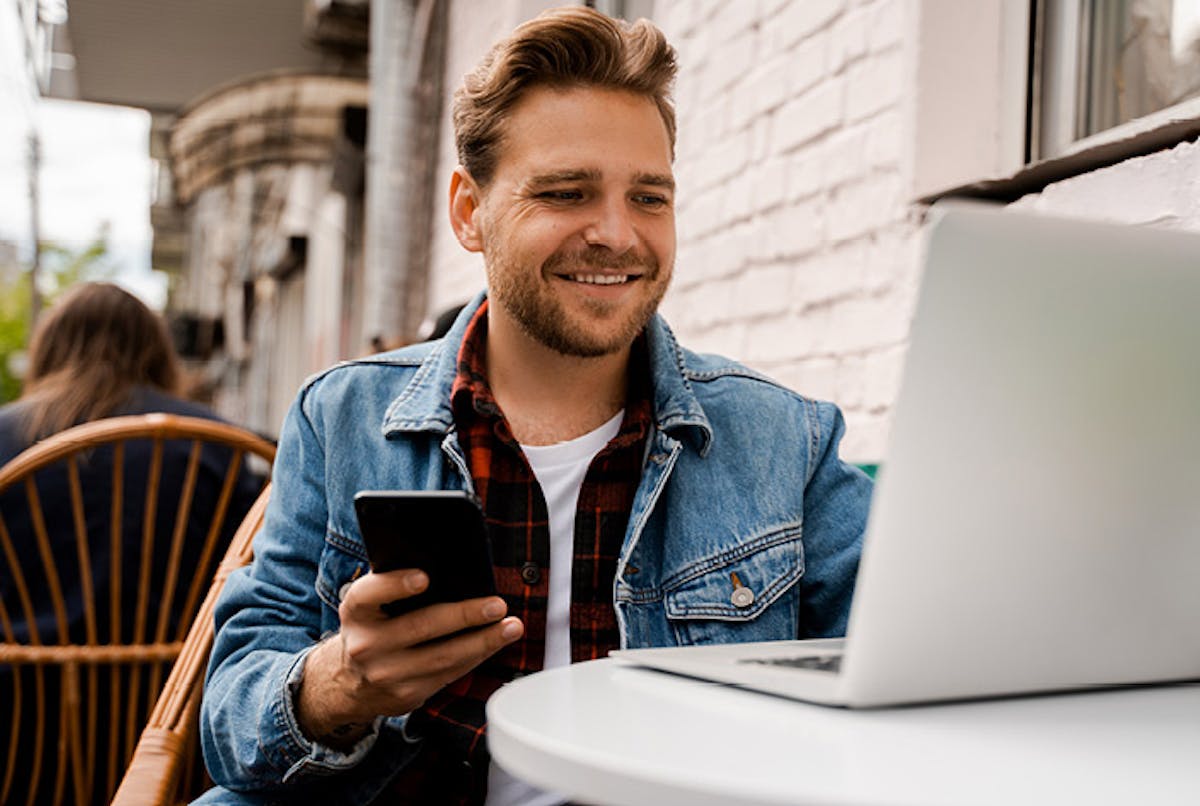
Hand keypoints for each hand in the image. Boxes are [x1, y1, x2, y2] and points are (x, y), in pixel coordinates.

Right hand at [295, 569, 522, 746]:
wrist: (349, 681)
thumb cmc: (373, 628)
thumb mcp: (370, 605)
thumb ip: (395, 585)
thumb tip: (449, 568)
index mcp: (356, 610)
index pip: (370, 593)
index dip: (396, 585)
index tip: (424, 577)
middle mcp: (366, 644)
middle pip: (421, 626)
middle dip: (464, 615)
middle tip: (496, 605)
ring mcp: (386, 673)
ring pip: (442, 656)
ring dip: (482, 641)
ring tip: (509, 627)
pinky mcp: (406, 695)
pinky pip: (449, 674)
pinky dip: (476, 657)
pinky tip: (494, 644)